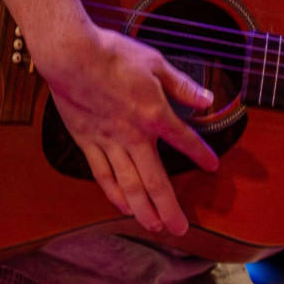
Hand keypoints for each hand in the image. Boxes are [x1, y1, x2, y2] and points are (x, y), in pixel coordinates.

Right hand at [37, 25, 218, 234]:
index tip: (212, 166)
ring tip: (155, 227)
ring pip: (128, 185)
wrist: (72, 56)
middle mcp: (133, 135)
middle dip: (169, 208)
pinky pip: (102, 174)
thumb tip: (207, 99)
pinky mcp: (87, 141)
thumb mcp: (156, 63)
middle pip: (155, 180)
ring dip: (143, 210)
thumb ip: (182, 86)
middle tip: (180, 229)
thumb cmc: (113, 55)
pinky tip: (122, 206)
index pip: (184, 140)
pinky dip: (113, 193)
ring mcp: (108, 141)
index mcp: (153, 114)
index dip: (201, 154)